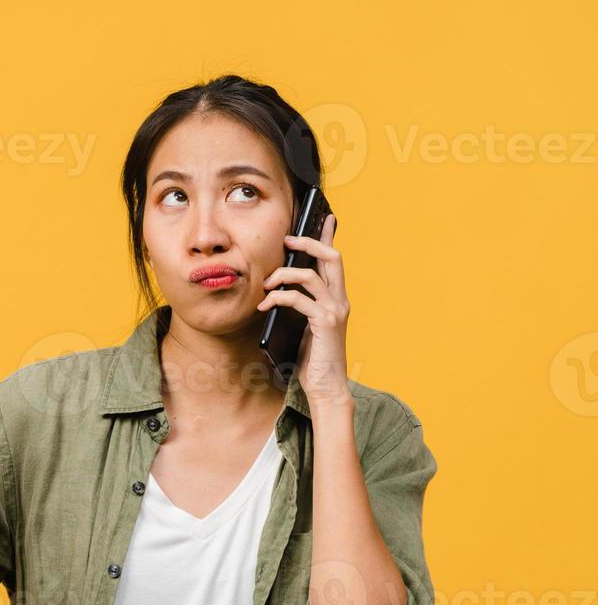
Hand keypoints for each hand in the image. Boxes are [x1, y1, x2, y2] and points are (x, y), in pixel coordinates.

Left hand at [256, 213, 352, 410]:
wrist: (325, 387)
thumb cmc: (313, 358)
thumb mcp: (305, 325)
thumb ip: (300, 305)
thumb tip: (279, 288)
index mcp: (336, 298)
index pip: (334, 260)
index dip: (329, 237)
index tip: (325, 217)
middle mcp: (340, 300)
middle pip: (331, 257)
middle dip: (308, 244)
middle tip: (287, 241)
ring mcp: (335, 311)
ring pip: (312, 275)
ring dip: (284, 274)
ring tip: (266, 284)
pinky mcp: (325, 323)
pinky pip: (299, 299)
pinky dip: (279, 298)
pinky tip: (265, 306)